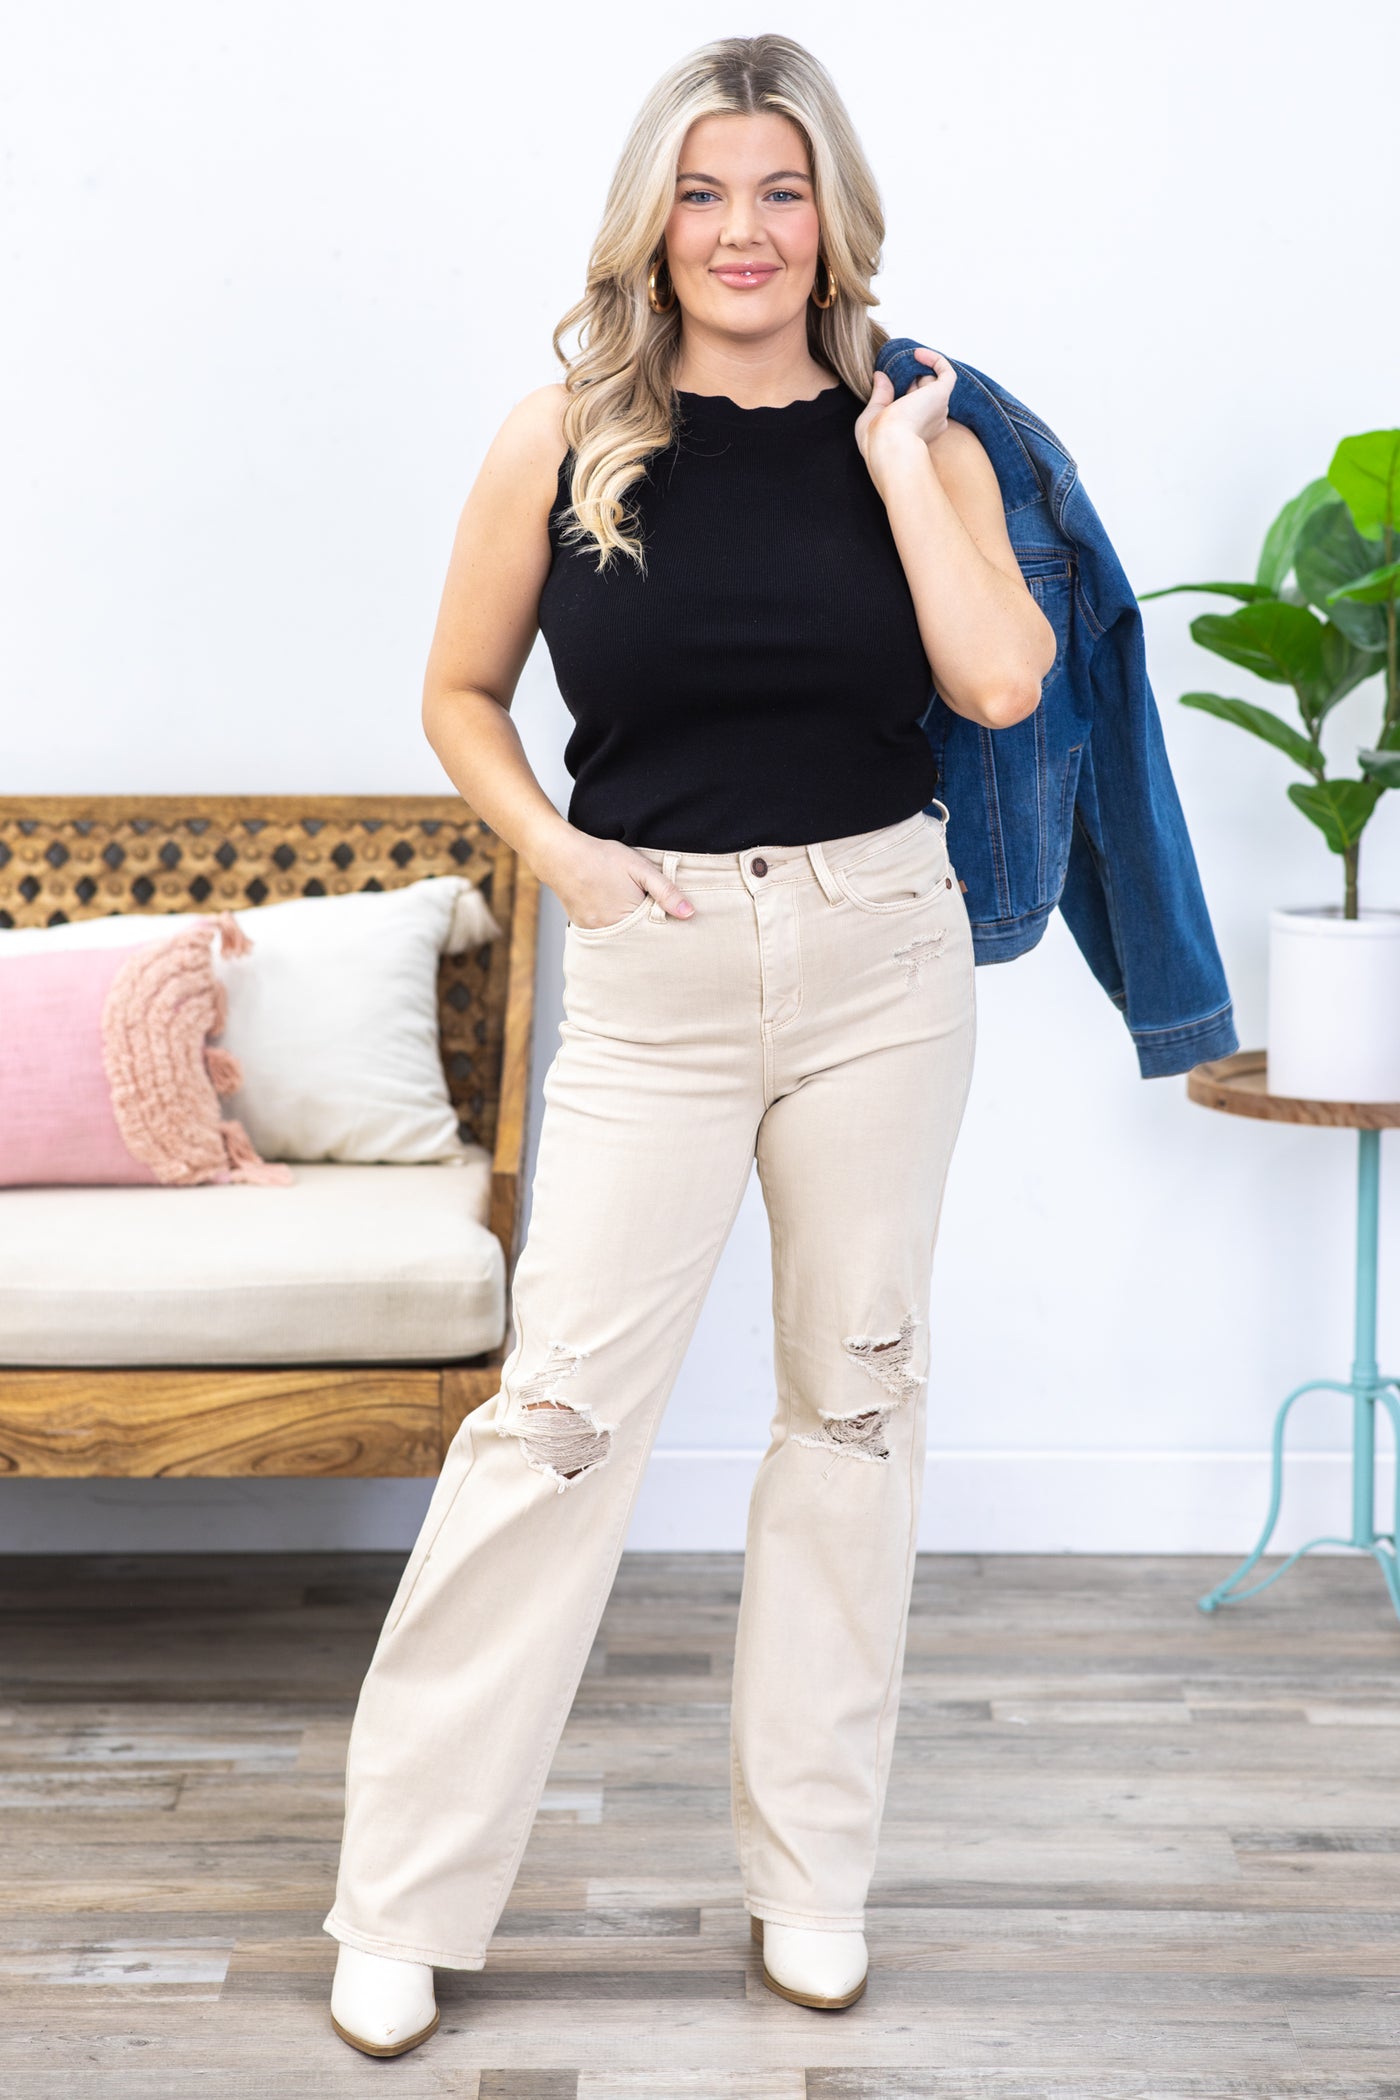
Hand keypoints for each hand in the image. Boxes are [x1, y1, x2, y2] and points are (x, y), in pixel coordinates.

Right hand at [548, 832, 693, 929]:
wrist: (561, 855)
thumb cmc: (602, 858)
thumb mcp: (640, 868)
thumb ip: (665, 891)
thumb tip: (689, 913)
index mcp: (629, 919)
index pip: (657, 934)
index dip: (666, 925)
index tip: (671, 917)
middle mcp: (611, 932)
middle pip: (640, 940)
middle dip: (649, 930)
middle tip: (649, 910)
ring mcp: (595, 933)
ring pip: (623, 938)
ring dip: (632, 929)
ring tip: (629, 907)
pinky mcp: (584, 929)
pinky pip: (607, 935)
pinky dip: (615, 927)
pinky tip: (615, 911)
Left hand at [855, 347, 955, 485]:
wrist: (888, 444)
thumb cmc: (877, 439)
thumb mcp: (872, 414)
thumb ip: (879, 394)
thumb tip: (879, 375)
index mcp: (916, 429)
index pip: (915, 404)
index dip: (904, 390)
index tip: (889, 380)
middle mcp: (932, 420)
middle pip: (925, 392)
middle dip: (911, 380)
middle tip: (893, 371)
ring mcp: (938, 408)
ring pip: (934, 382)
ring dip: (919, 370)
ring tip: (902, 362)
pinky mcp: (941, 394)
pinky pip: (946, 372)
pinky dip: (934, 359)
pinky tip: (917, 353)